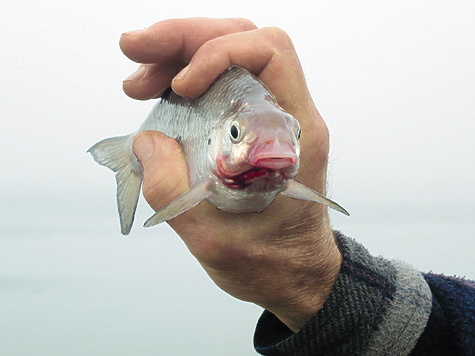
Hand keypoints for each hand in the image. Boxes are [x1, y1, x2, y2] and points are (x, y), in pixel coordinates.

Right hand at [120, 18, 340, 331]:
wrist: (294, 275)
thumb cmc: (268, 263)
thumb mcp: (212, 240)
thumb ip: (171, 190)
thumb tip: (145, 139)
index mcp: (294, 136)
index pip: (271, 53)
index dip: (220, 53)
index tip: (181, 86)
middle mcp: (287, 116)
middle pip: (244, 41)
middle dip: (185, 38)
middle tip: (133, 49)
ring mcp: (270, 119)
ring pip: (229, 56)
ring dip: (178, 56)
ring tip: (136, 81)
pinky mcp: (251, 129)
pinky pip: (220, 85)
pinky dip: (184, 79)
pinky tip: (156, 94)